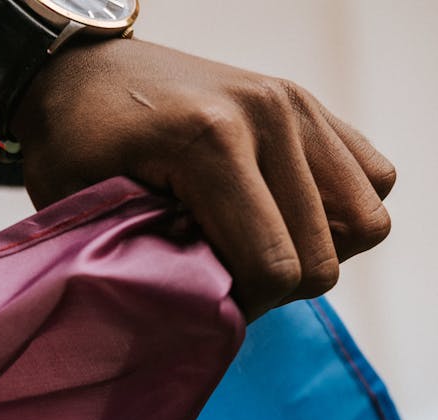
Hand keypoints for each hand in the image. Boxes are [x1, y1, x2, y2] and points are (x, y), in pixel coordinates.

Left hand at [12, 38, 395, 321]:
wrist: (80, 76)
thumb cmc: (75, 148)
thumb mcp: (91, 217)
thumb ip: (153, 269)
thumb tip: (212, 317)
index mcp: (213, 143)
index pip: (274, 269)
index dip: (243, 309)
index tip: (203, 303)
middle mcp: (270, 116)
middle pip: (323, 258)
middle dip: (275, 288)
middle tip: (225, 276)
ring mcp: (298, 106)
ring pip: (364, 223)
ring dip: (314, 253)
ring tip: (258, 245)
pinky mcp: (311, 106)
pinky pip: (371, 182)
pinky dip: (338, 214)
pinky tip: (283, 217)